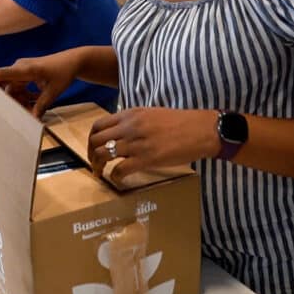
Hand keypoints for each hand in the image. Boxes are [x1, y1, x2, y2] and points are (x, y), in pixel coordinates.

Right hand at [0, 51, 80, 116]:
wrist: (72, 61)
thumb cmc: (63, 72)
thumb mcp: (54, 91)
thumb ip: (41, 105)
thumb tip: (32, 120)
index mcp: (25, 69)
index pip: (2, 74)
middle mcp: (20, 68)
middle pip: (4, 85)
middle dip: (7, 100)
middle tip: (9, 112)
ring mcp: (21, 70)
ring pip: (11, 88)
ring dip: (18, 100)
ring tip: (30, 109)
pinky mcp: (25, 74)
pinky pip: (18, 87)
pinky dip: (23, 96)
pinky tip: (33, 102)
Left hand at [87, 107, 220, 181]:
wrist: (201, 130)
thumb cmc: (180, 123)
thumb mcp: (151, 114)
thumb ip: (134, 121)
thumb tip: (121, 132)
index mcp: (130, 114)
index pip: (98, 125)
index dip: (91, 140)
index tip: (93, 149)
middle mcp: (130, 127)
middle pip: (96, 141)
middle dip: (91, 155)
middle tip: (95, 165)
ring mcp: (137, 143)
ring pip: (104, 154)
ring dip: (98, 166)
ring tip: (101, 174)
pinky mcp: (146, 159)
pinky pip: (120, 170)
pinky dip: (115, 177)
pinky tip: (118, 180)